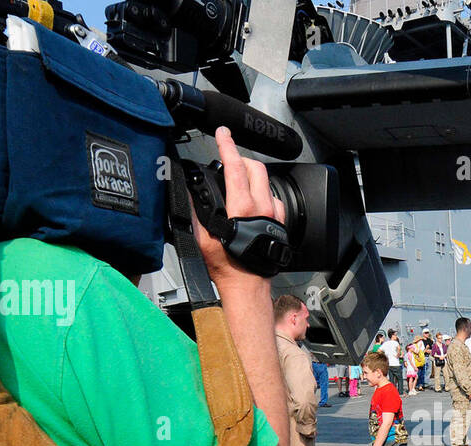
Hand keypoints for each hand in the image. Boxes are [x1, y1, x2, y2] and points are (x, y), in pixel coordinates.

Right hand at [192, 127, 286, 287]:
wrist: (248, 286)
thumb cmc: (228, 267)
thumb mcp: (203, 239)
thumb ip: (197, 211)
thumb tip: (190, 192)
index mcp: (242, 208)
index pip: (235, 167)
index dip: (228, 146)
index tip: (223, 134)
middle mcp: (262, 207)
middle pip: (256, 168)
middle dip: (241, 159)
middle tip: (228, 160)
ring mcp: (274, 214)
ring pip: (266, 182)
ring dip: (252, 177)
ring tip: (239, 183)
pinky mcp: (280, 223)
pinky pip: (274, 198)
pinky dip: (263, 193)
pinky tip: (254, 201)